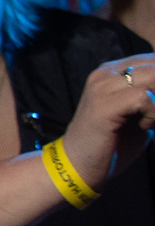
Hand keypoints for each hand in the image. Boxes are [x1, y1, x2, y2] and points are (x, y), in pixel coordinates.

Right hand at [56, 56, 154, 193]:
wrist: (79, 165)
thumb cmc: (113, 143)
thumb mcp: (140, 113)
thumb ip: (154, 97)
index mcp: (113, 71)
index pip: (153, 60)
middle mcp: (105, 73)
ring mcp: (102, 87)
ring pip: (153, 76)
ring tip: (151, 121)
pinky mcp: (103, 104)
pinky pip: (144, 98)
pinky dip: (152, 114)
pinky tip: (144, 126)